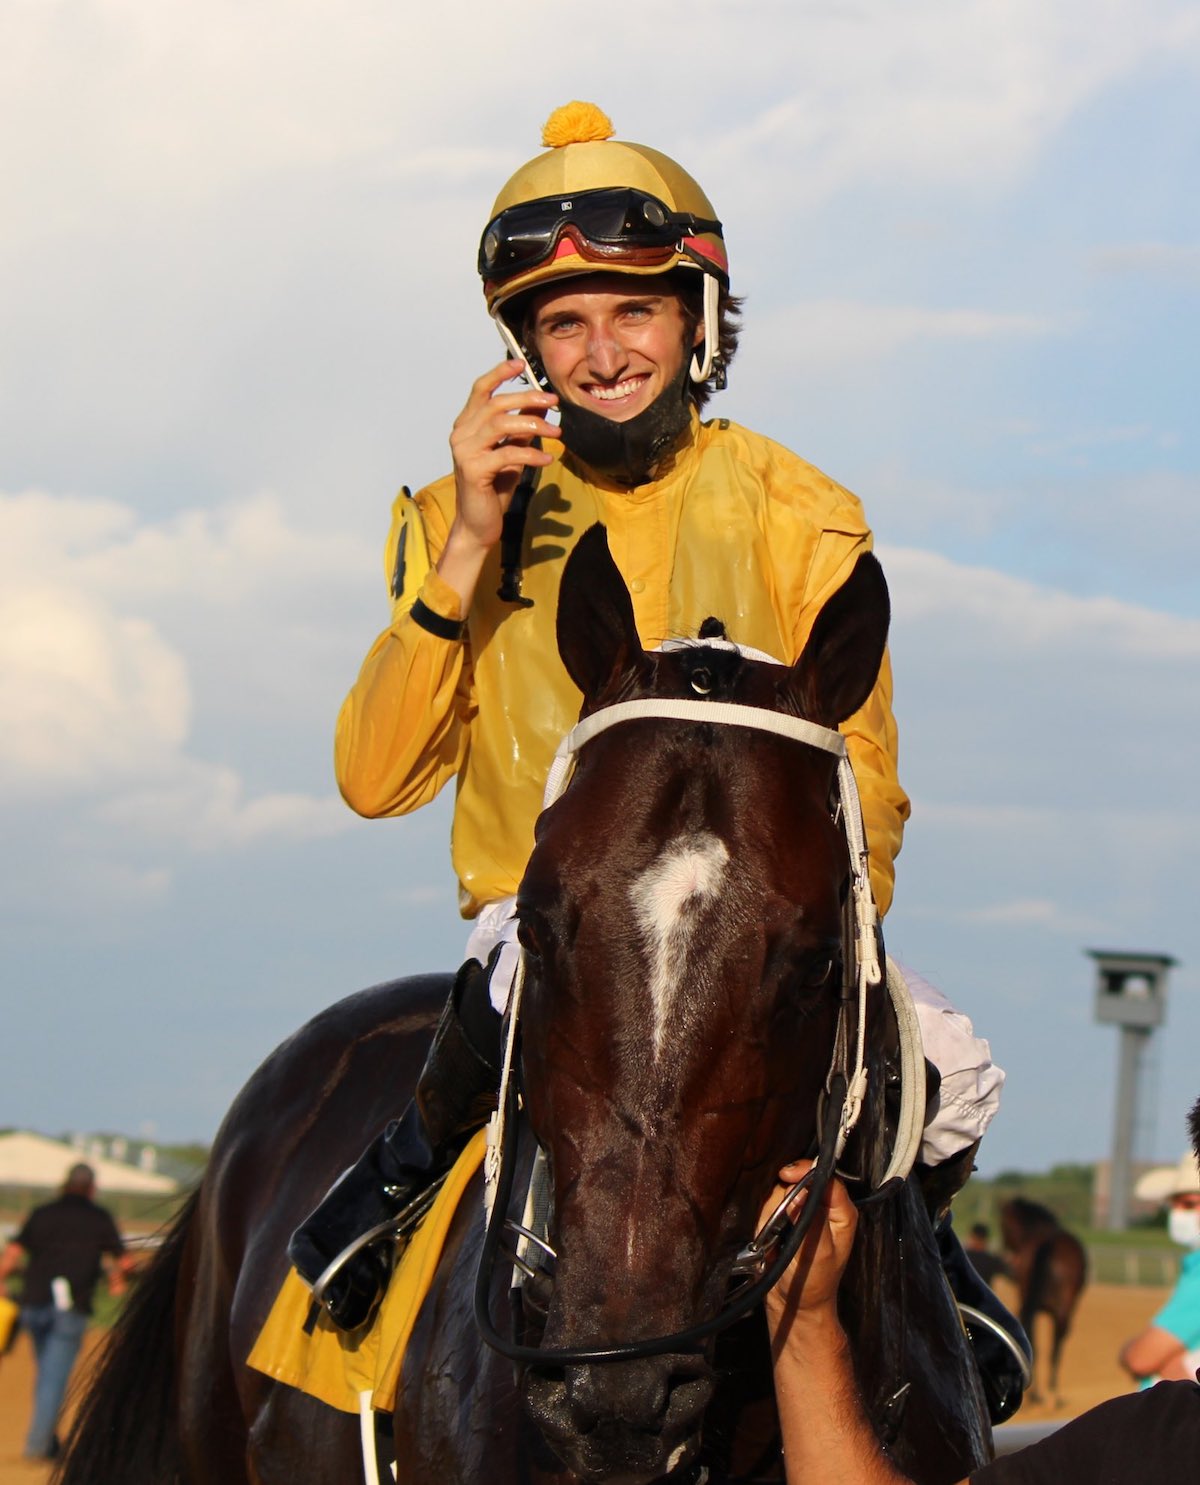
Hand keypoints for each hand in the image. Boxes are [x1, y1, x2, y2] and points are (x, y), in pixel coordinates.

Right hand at [447, 359, 557, 552]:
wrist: (479, 524)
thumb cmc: (494, 487)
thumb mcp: (511, 450)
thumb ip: (520, 427)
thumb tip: (540, 403)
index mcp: (467, 425)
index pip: (480, 390)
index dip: (499, 373)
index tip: (521, 364)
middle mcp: (461, 434)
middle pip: (495, 403)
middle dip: (527, 398)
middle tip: (554, 402)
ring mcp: (464, 451)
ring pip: (500, 424)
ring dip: (533, 425)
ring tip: (557, 434)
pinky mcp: (473, 470)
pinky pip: (507, 454)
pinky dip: (531, 454)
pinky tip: (547, 459)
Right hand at [761, 1162, 857, 1336]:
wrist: (795, 1305)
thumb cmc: (814, 1283)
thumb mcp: (817, 1254)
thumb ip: (809, 1221)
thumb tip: (798, 1193)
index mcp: (841, 1212)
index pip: (826, 1177)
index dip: (806, 1172)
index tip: (785, 1176)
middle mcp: (823, 1207)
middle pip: (799, 1179)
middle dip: (783, 1197)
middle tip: (777, 1219)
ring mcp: (803, 1211)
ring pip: (780, 1190)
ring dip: (772, 1210)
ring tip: (774, 1235)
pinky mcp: (786, 1218)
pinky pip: (769, 1205)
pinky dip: (764, 1217)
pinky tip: (768, 1235)